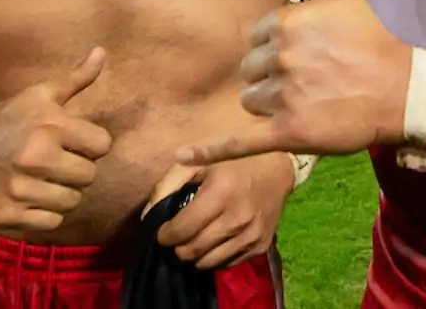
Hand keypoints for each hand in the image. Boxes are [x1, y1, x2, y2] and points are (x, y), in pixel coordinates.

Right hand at [0, 47, 112, 235]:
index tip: (75, 142)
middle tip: (57, 162)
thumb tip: (102, 53)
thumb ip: (75, 78)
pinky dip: (45, 213)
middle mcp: (37, 158)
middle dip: (77, 169)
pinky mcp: (8, 215)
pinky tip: (32, 197)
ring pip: (72, 202)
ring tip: (44, 180)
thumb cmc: (5, 118)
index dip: (91, 143)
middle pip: (89, 176)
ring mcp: (21, 190)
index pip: (102, 145)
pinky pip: (51, 222)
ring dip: (62, 192)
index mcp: (50, 126)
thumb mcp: (38, 94)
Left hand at [142, 152, 293, 269]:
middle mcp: (238, 218)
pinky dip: (214, 257)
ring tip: (193, 241)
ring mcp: (251, 234)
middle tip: (177, 236)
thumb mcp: (198, 162)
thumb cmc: (233, 160)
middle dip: (177, 247)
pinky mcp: (261, 244)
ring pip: (208, 263)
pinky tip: (213, 242)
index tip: (164, 231)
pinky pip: (227, 264)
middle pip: (192, 251)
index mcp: (221, 193)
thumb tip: (147, 216)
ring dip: (194, 256)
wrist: (278, 166)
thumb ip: (167, 185)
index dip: (165, 235)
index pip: (181, 231)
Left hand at [176, 0, 410, 165]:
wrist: (401, 91)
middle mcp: (280, 57)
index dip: (278, 47)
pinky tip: (182, 155)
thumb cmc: (371, 40)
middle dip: (271, 75)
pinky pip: (239, 140)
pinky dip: (210, 150)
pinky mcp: (287, 131)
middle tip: (311, 79)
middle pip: (249, 70)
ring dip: (270, 104)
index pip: (256, 37)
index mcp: (286, 23)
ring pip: (250, 101)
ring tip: (308, 101)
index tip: (308, 53)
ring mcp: (283, 96)